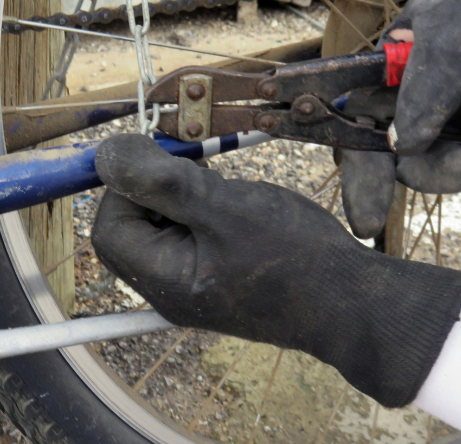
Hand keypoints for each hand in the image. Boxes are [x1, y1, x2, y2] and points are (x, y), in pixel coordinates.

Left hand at [92, 134, 460, 406]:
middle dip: (158, 189)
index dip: (123, 186)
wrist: (353, 304)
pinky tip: (240, 204)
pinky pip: (194, 235)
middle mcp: (171, 289)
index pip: (110, 228)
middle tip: (198, 170)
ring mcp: (196, 285)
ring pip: (167, 226)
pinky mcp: (220, 276)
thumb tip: (107, 156)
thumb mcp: (223, 208)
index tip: (158, 157)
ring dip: (187, 196)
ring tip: (228, 191)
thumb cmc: (294, 259)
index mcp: (163, 280)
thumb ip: (161, 183)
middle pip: (134, 227)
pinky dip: (207, 210)